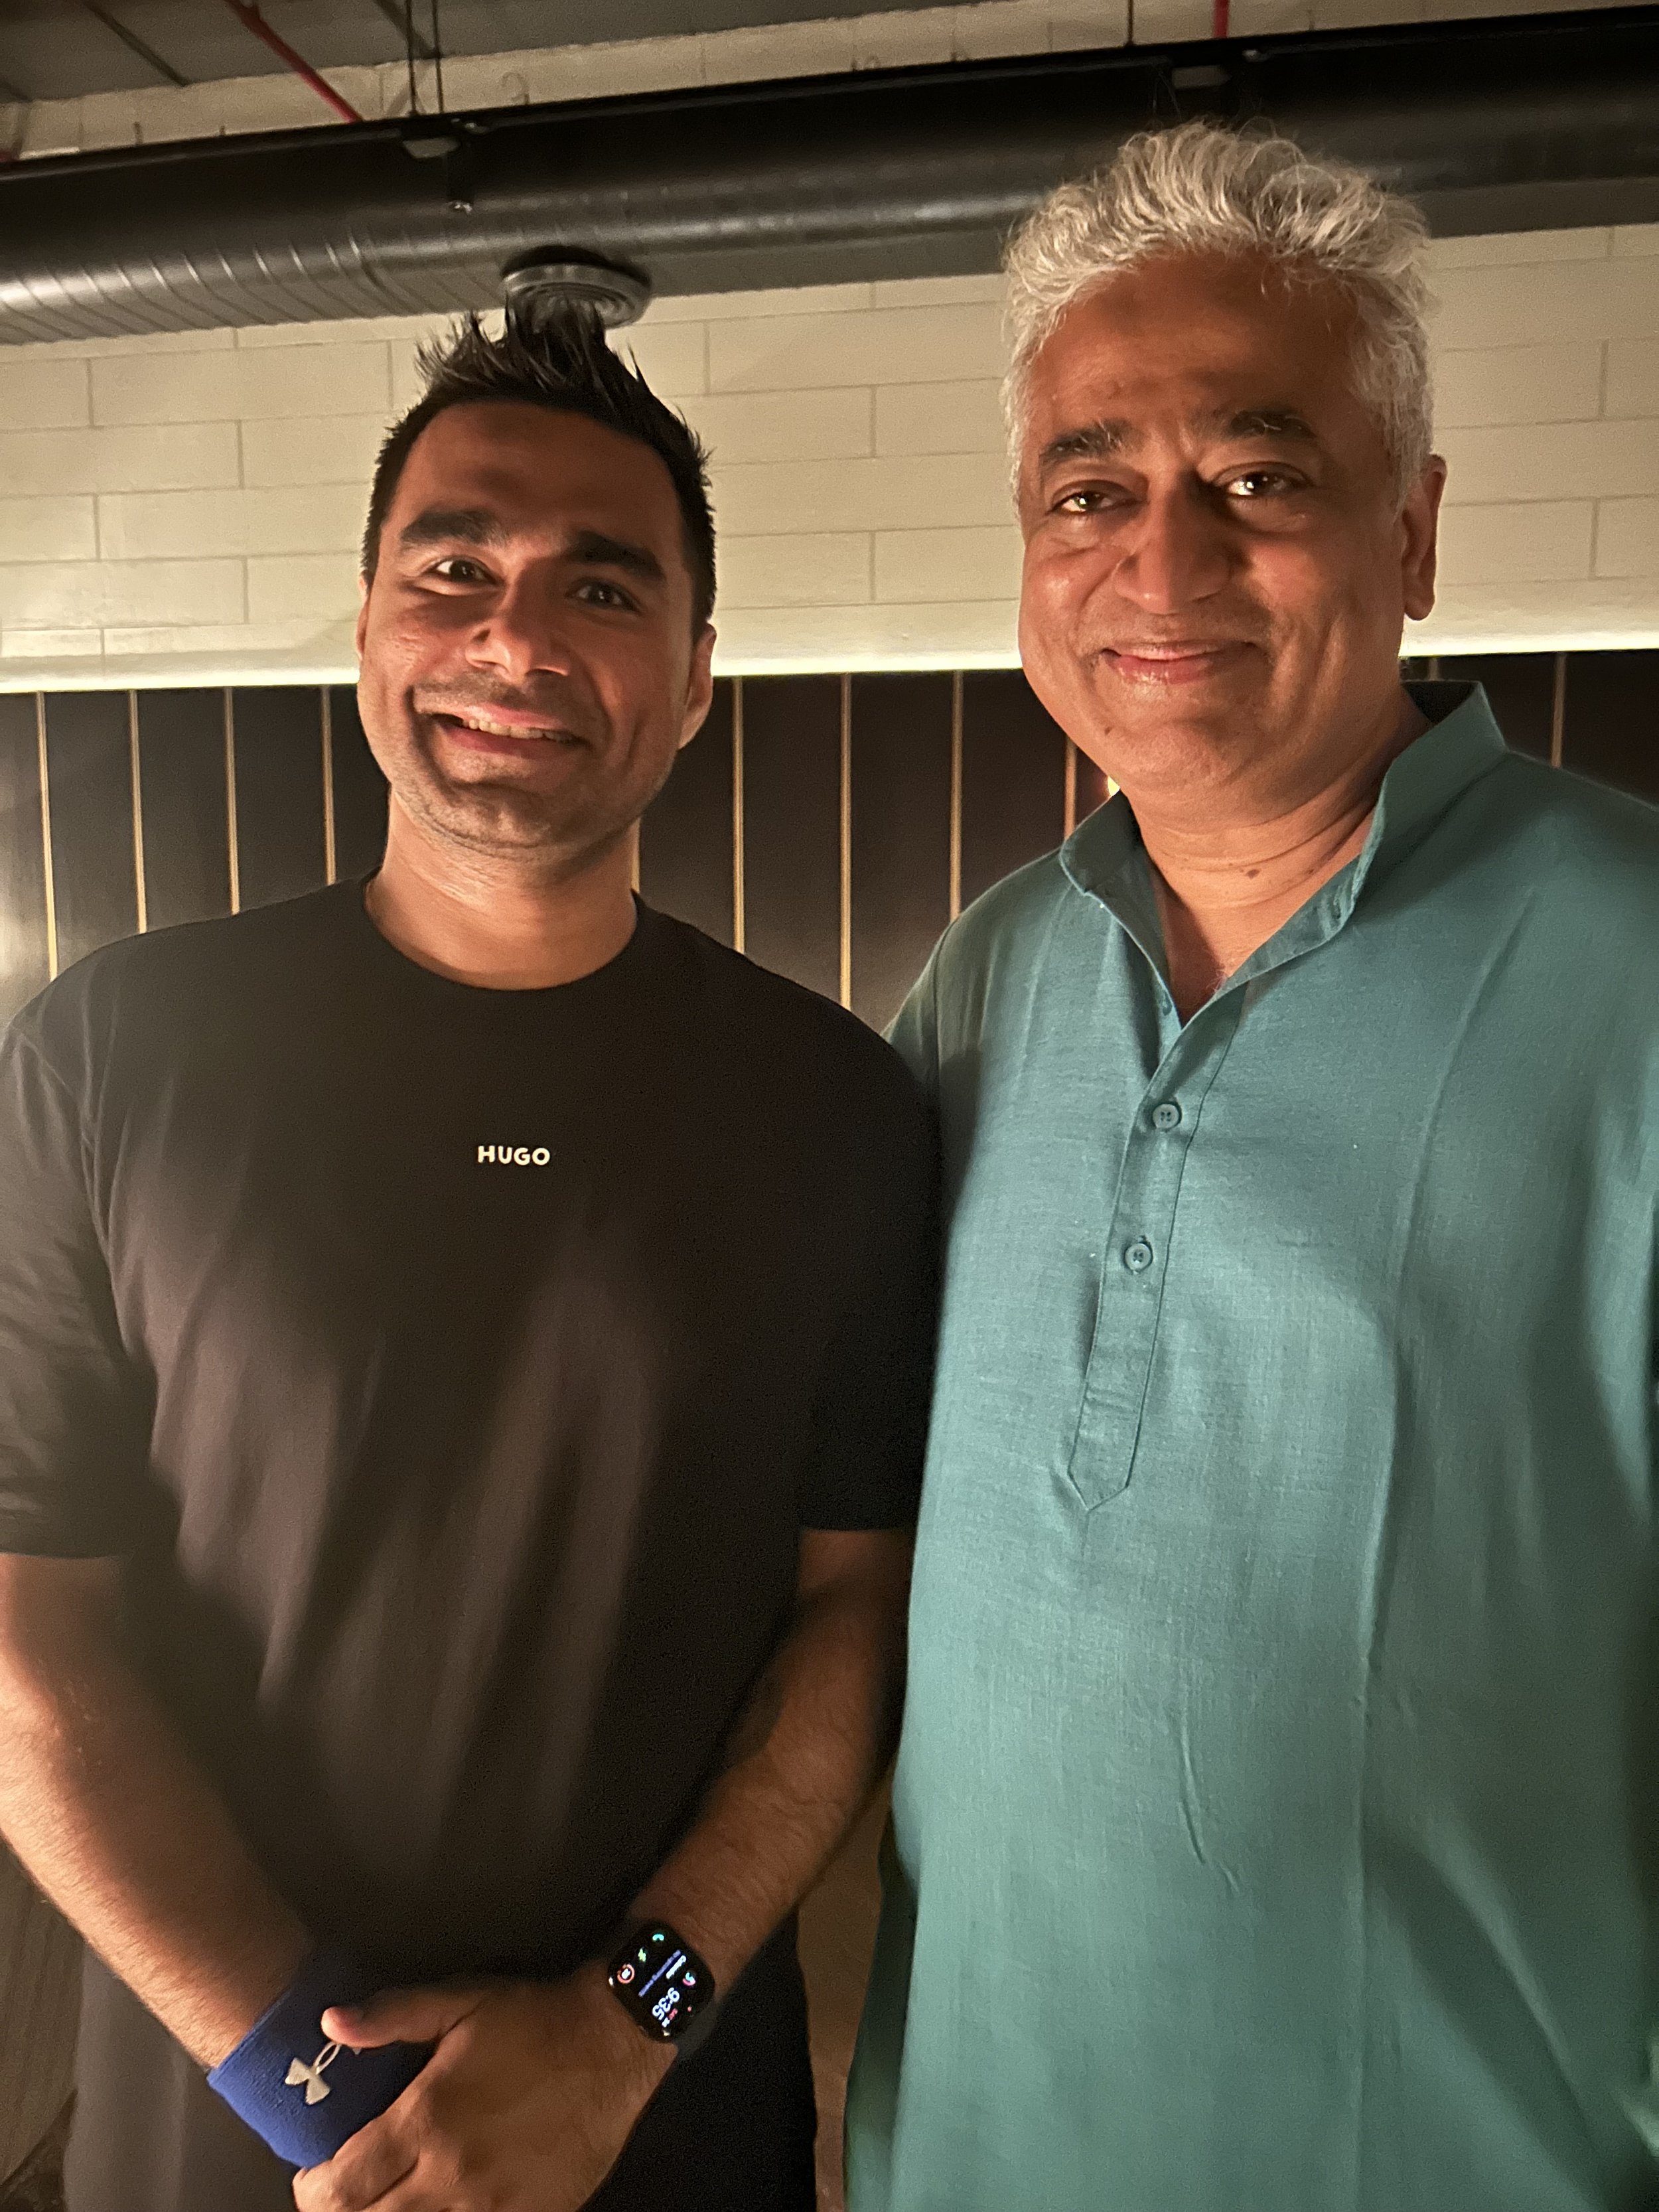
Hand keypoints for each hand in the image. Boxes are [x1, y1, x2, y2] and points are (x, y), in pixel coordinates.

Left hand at [290, 1966, 673, 2211]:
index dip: (313, 2189)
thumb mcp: (459, 2001)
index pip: (342, 2184)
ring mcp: (490, 2209)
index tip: (313, 2176)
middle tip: (343, 2194)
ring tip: (385, 2201)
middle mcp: (450, 2176)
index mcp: (426, 2120)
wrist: (613, 2043)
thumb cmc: (529, 2019)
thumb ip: (391, 2014)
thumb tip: (329, 2023)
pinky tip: (435, 2208)